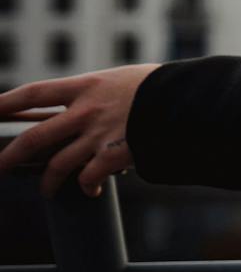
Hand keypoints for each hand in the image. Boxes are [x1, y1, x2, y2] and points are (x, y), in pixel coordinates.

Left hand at [0, 64, 161, 198]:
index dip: (4, 103)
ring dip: (48, 182)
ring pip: (57, 166)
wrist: (191, 99)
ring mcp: (99, 135)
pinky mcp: (115, 156)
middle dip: (9, 157)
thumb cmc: (161, 87)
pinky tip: (92, 191)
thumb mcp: (122, 80)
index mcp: (86, 86)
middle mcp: (86, 111)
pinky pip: (89, 178)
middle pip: (34, 138)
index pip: (33, 93)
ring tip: (47, 191)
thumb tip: (76, 109)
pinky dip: (86, 188)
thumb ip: (96, 94)